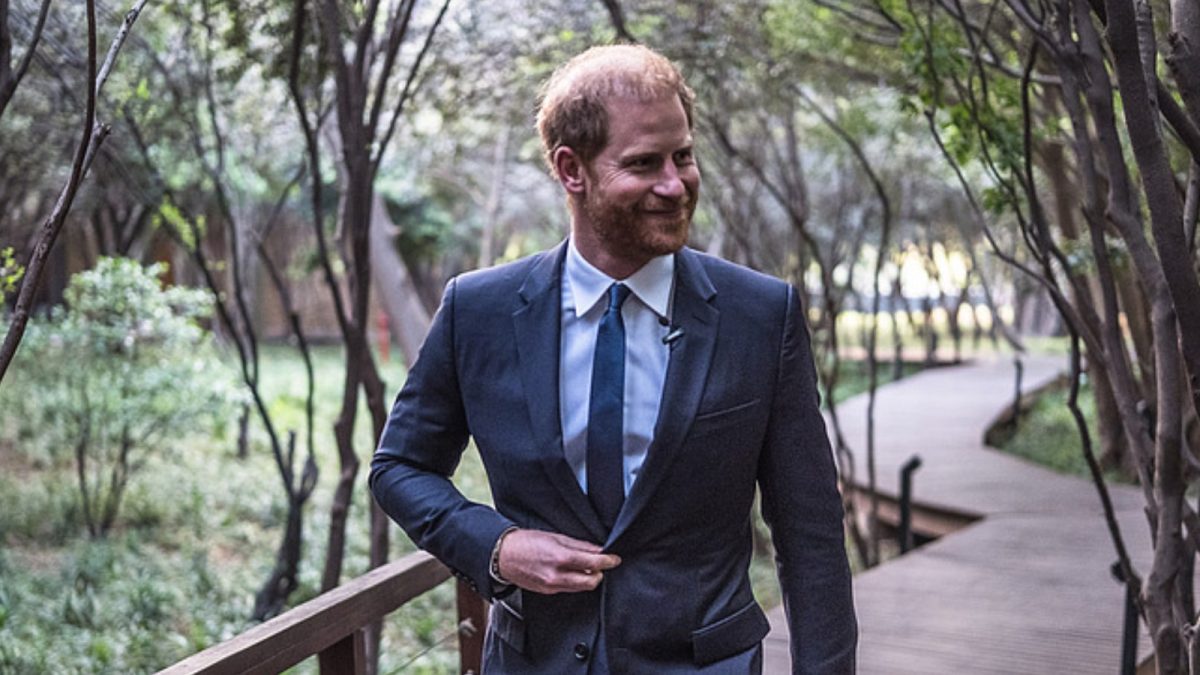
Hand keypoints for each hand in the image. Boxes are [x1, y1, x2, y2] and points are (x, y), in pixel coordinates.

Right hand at [497, 529, 620, 593]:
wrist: (503, 556)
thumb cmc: (527, 542)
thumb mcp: (555, 537)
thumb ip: (579, 545)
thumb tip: (598, 550)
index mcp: (560, 558)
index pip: (592, 563)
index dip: (608, 561)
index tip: (615, 559)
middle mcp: (557, 576)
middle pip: (591, 582)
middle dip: (599, 573)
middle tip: (600, 564)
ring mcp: (552, 586)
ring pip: (581, 588)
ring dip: (587, 578)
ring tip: (585, 566)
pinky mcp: (548, 592)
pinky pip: (569, 589)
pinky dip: (575, 582)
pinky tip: (571, 572)